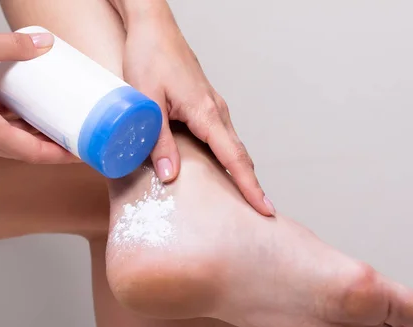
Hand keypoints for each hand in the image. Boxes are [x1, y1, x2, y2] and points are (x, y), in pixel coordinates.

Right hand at [0, 32, 77, 163]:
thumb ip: (12, 46)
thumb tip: (43, 43)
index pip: (34, 153)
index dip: (61, 155)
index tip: (81, 153)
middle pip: (23, 151)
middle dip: (49, 145)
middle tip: (73, 137)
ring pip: (5, 144)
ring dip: (27, 136)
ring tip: (51, 123)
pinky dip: (6, 128)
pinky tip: (16, 112)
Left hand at [120, 4, 274, 215]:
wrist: (152, 27)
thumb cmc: (149, 57)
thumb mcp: (148, 103)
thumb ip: (159, 140)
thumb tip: (170, 175)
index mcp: (206, 113)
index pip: (234, 158)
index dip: (249, 186)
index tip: (264, 208)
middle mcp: (216, 111)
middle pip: (240, 155)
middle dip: (251, 184)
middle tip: (260, 212)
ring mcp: (212, 106)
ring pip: (231, 145)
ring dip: (240, 171)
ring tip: (244, 196)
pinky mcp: (203, 103)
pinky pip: (221, 135)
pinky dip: (227, 155)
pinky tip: (220, 166)